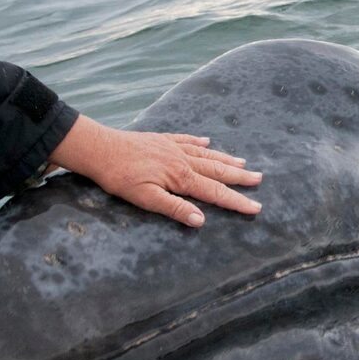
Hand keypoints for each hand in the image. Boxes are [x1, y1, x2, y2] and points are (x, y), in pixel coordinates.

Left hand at [48, 115, 261, 226]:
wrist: (99, 148)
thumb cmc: (119, 177)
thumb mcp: (145, 198)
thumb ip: (174, 208)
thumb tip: (200, 220)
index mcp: (180, 177)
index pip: (215, 192)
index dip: (236, 201)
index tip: (255, 208)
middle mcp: (182, 160)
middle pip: (217, 171)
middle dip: (239, 177)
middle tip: (259, 180)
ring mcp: (173, 147)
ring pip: (206, 155)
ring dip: (226, 160)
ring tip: (243, 163)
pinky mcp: (162, 139)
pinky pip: (187, 140)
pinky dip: (200, 142)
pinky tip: (208, 141)